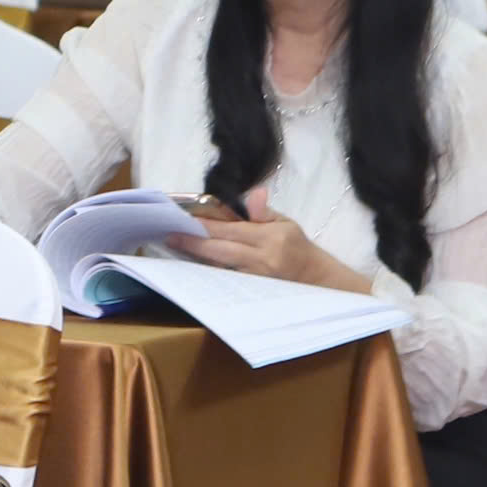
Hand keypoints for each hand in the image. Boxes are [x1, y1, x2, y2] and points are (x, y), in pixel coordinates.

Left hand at [167, 187, 373, 293]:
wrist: (319, 282)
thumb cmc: (298, 248)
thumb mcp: (286, 223)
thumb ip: (264, 211)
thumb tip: (254, 193)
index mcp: (269, 238)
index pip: (228, 230)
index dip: (202, 225)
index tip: (180, 218)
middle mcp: (262, 260)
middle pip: (218, 250)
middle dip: (191, 243)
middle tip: (167, 236)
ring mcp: (257, 280)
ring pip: (219, 268)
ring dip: (196, 258)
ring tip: (174, 247)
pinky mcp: (254, 293)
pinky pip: (226, 281)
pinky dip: (209, 272)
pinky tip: (192, 265)